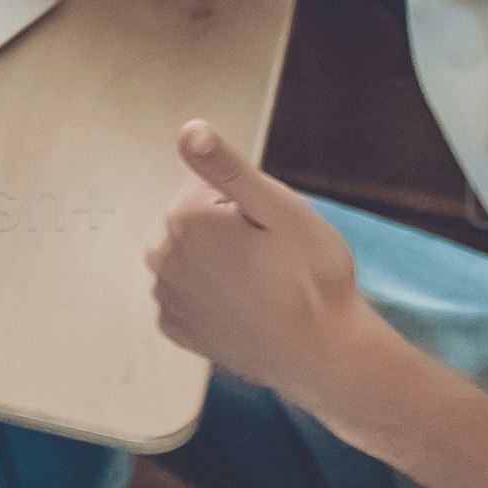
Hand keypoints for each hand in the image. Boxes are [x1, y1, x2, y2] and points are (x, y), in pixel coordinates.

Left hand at [146, 123, 368, 388]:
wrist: (326, 356)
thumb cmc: (311, 277)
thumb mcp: (279, 208)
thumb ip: (226, 167)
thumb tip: (187, 130)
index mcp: (184, 218)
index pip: (208, 183)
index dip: (246, 201)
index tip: (271, 229)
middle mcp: (162, 257)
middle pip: (194, 218)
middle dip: (227, 228)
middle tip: (272, 257)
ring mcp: (166, 297)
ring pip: (189, 254)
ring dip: (217, 261)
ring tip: (262, 284)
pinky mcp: (175, 329)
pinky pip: (186, 292)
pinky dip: (208, 294)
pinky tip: (244, 307)